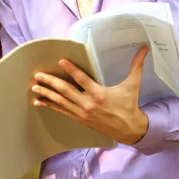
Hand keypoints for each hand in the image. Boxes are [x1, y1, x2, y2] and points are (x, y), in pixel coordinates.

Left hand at [31, 46, 149, 144]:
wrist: (129, 130)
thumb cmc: (130, 105)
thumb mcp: (133, 85)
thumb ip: (136, 66)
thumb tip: (144, 49)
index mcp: (99, 94)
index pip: (83, 80)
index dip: (72, 70)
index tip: (61, 61)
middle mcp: (88, 104)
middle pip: (66, 91)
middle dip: (51, 82)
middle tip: (38, 75)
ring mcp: (82, 113)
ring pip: (61, 102)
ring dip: (47, 94)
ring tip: (34, 87)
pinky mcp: (79, 119)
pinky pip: (62, 111)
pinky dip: (50, 105)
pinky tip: (39, 101)